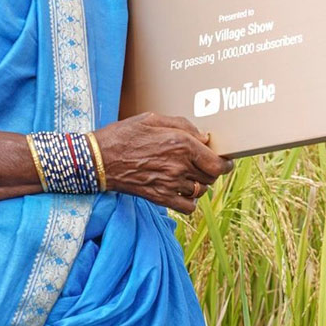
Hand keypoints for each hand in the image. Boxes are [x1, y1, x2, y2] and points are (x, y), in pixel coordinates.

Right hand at [94, 113, 232, 213]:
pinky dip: (190, 201)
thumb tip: (203, 136)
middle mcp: (179, 166)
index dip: (225, 163)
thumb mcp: (152, 118)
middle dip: (212, 170)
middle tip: (204, 164)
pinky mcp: (160, 198)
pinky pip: (188, 207)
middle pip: (212, 177)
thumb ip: (182, 125)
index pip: (217, 162)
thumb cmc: (124, 134)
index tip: (225, 160)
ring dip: (200, 183)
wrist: (99, 159)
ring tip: (190, 174)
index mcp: (180, 143)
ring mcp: (170, 184)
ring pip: (201, 190)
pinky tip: (182, 190)